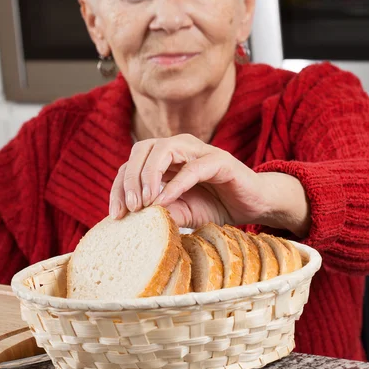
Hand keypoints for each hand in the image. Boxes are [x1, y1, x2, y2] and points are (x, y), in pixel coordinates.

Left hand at [109, 134, 310, 235]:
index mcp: (165, 157)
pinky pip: (192, 167)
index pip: (131, 163)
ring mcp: (199, 150)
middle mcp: (179, 147)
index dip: (118, 186)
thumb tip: (133, 221)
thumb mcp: (182, 212)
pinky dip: (176, 184)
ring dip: (149, 176)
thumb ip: (160, 212)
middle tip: (131, 207)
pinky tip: (165, 201)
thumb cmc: (216, 204)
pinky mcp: (219, 160)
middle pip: (141, 148)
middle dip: (130, 178)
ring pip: (163, 149)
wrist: (253, 205)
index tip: (115, 214)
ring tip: (146, 203)